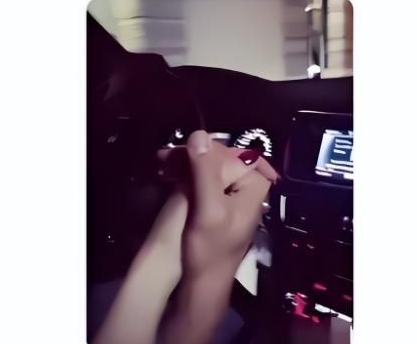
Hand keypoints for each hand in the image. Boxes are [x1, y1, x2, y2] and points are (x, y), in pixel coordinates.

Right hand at [158, 130, 277, 343]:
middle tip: (163, 155)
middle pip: (218, 158)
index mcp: (255, 184)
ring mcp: (234, 193)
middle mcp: (248, 184)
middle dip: (191, 155)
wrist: (204, 282)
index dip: (202, 149)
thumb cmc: (210, 249)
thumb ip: (205, 172)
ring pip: (210, 167)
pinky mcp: (220, 201)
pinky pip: (205, 178)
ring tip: (162, 160)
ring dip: (186, 163)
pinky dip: (187, 174)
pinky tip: (168, 172)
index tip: (177, 149)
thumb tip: (198, 135)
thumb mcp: (208, 208)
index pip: (229, 152)